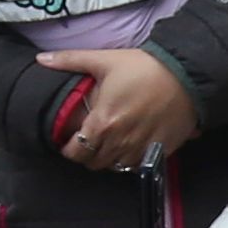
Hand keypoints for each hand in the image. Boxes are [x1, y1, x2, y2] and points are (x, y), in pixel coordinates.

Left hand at [40, 46, 200, 169]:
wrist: (187, 74)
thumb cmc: (145, 67)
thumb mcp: (105, 60)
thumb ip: (70, 60)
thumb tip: (41, 58)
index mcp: (103, 123)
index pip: (76, 152)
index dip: (69, 149)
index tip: (70, 141)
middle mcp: (120, 141)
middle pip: (94, 163)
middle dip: (87, 154)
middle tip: (89, 142)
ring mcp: (141, 149)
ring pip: (115, 168)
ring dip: (108, 159)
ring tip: (109, 145)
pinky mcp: (160, 151)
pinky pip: (138, 167)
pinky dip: (130, 161)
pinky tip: (130, 146)